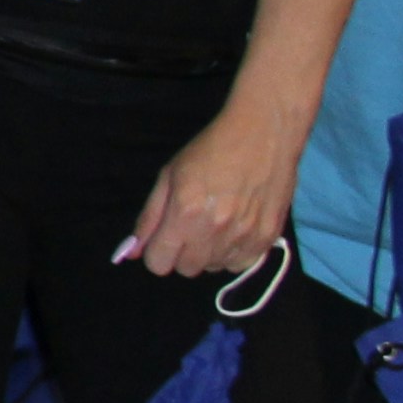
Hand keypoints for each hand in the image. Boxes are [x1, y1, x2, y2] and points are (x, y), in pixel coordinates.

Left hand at [117, 103, 299, 280]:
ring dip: (209, 253)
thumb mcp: (169, 176)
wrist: (264, 132)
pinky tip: (236, 230)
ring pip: (214, 268)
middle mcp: (215, 231)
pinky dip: (235, 253)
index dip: (157, 252)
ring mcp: (244, 236)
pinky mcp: (268, 237)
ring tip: (216, 223)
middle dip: (182, 253)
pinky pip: (242, 264)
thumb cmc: (211, 149)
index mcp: (185, 214)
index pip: (159, 264)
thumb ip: (150, 217)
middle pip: (187, 270)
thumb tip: (135, 252)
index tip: (165, 238)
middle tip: (191, 228)